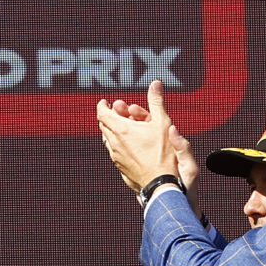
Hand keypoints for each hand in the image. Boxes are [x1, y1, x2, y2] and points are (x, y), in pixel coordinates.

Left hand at [95, 79, 197, 194]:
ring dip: (113, 129)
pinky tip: (127, 143)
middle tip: (118, 110)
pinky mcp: (119, 165)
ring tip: (123, 125)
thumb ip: (157, 101)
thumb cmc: (163, 153)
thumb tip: (155, 83)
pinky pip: (113, 150)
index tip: (106, 102)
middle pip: (104, 125)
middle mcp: (114, 142)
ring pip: (107, 138)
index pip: (102, 113)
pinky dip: (117, 142)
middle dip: (110, 115)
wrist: (160, 182)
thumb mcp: (163, 122)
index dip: (103, 105)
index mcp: (121, 129)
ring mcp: (115, 155)